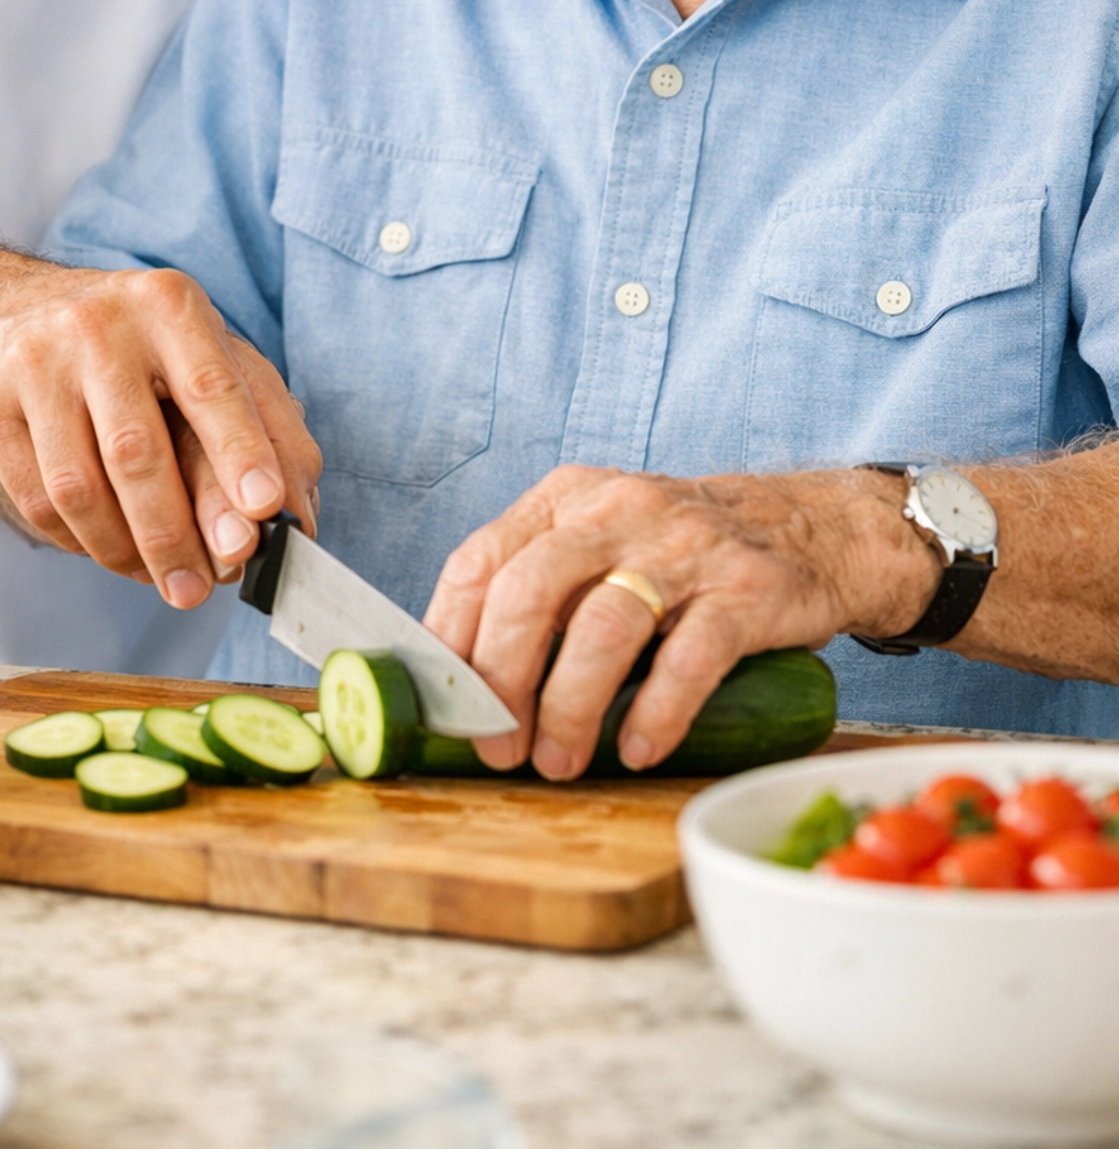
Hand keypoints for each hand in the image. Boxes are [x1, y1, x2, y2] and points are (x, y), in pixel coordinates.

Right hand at [0, 264, 321, 606]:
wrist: (11, 312)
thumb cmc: (139, 347)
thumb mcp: (212, 357)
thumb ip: (270, 430)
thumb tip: (298, 518)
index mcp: (169, 304)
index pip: (211, 385)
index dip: (240, 450)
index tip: (264, 509)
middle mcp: (98, 324)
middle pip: (137, 452)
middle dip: (175, 536)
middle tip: (202, 589)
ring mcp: (33, 363)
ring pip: (80, 489)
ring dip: (125, 552)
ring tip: (158, 577)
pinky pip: (37, 502)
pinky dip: (80, 543)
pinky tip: (108, 546)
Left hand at [423, 464, 936, 778]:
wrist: (812, 528)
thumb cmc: (680, 555)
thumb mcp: (601, 540)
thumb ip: (540, 586)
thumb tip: (463, 680)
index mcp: (567, 498)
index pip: (480, 560)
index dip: (452, 639)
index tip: (448, 706)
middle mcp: (617, 510)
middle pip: (529, 592)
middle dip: (502, 681)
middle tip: (501, 748)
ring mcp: (684, 547)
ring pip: (603, 627)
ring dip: (571, 707)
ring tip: (561, 762)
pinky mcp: (745, 590)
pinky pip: (689, 657)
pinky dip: (656, 712)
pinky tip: (639, 750)